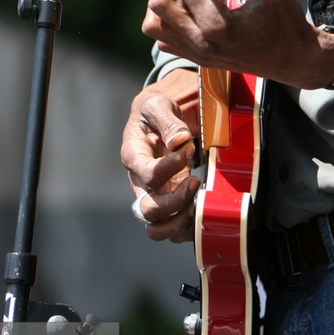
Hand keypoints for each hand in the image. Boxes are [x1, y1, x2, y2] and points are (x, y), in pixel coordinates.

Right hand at [120, 69, 200, 242]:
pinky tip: (201, 212)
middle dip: (175, 202)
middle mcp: (138, 181)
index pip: (147, 173)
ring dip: (179, 221)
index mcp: (133, 155)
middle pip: (147, 210)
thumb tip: (179, 141)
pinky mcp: (166, 202)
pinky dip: (186, 229)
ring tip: (198, 203)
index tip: (186, 149)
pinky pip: (171, 229)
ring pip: (157, 228)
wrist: (155, 119)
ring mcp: (152, 195)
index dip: (168, 167)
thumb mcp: (158, 105)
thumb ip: (168, 121)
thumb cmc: (154, 112)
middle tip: (195, 182)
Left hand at [142, 0, 333, 87]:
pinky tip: (190, 9)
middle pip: (158, 4)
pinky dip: (168, 21)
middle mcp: (201, 42)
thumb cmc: (286, 23)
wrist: (294, 61)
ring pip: (153, 25)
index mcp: (218, 24)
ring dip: (164, 2)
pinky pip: (164, 40)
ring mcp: (196, 53)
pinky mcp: (197, 59)